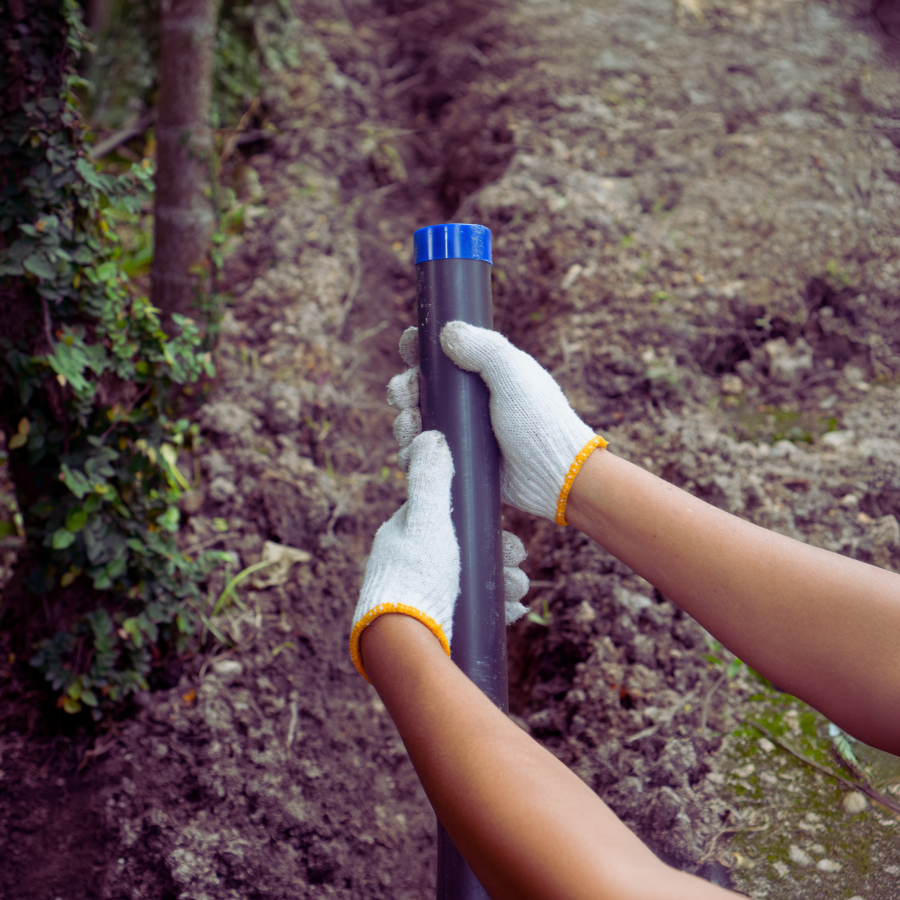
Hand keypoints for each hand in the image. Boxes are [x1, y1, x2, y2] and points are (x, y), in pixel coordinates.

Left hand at [350, 430, 529, 680]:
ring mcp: (420, 592)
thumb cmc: (416, 579)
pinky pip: (468, 608)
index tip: (507, 533)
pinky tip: (511, 610)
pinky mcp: (431, 620)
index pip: (447, 516)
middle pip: (464, 549)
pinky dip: (493, 607)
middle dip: (498, 556)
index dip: (480, 521)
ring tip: (520, 590)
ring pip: (470, 579)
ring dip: (501, 582)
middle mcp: (410, 562)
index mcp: (404, 535)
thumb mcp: (427, 523)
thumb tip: (431, 434)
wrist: (405, 645)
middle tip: (520, 563)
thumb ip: (430, 480)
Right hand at [388, 322, 605, 523]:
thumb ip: (484, 349)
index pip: (439, 356)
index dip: (419, 350)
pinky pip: (421, 456)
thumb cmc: (539, 421)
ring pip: (413, 423)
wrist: (553, 474)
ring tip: (411, 424)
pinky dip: (412, 453)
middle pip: (417, 389)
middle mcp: (466, 403)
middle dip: (403, 388)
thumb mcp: (513, 374)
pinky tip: (416, 450)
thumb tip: (446, 331)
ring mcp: (459, 434)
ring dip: (403, 422)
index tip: (410, 347)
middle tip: (406, 394)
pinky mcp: (455, 464)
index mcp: (480, 374)